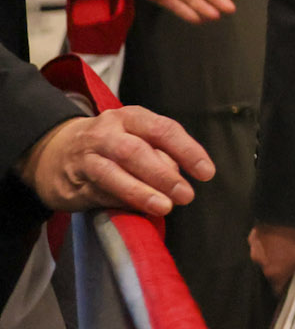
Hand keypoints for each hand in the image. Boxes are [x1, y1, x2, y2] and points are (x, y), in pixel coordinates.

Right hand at [18, 106, 215, 215]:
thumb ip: (159, 153)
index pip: (163, 129)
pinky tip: (137, 210)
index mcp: (130, 118)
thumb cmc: (111, 145)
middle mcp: (106, 133)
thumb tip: (177, 176)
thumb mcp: (137, 137)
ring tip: (164, 206)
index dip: (187, 151)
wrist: (53, 152)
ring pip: (112, 173)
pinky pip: (99, 192)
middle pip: (136, 151)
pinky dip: (120, 202)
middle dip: (163, 174)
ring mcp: (87, 157)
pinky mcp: (73, 182)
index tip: (206, 172)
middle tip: (186, 194)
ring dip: (141, 192)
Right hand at [247, 224, 294, 287]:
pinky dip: (276, 234)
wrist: (287, 201)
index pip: (280, 289)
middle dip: (288, 263)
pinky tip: (288, 227)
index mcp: (274, 272)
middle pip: (275, 268)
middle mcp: (260, 260)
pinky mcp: (255, 225)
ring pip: (269, 251)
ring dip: (280, 248)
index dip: (293, 286)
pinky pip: (266, 235)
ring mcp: (254, 242)